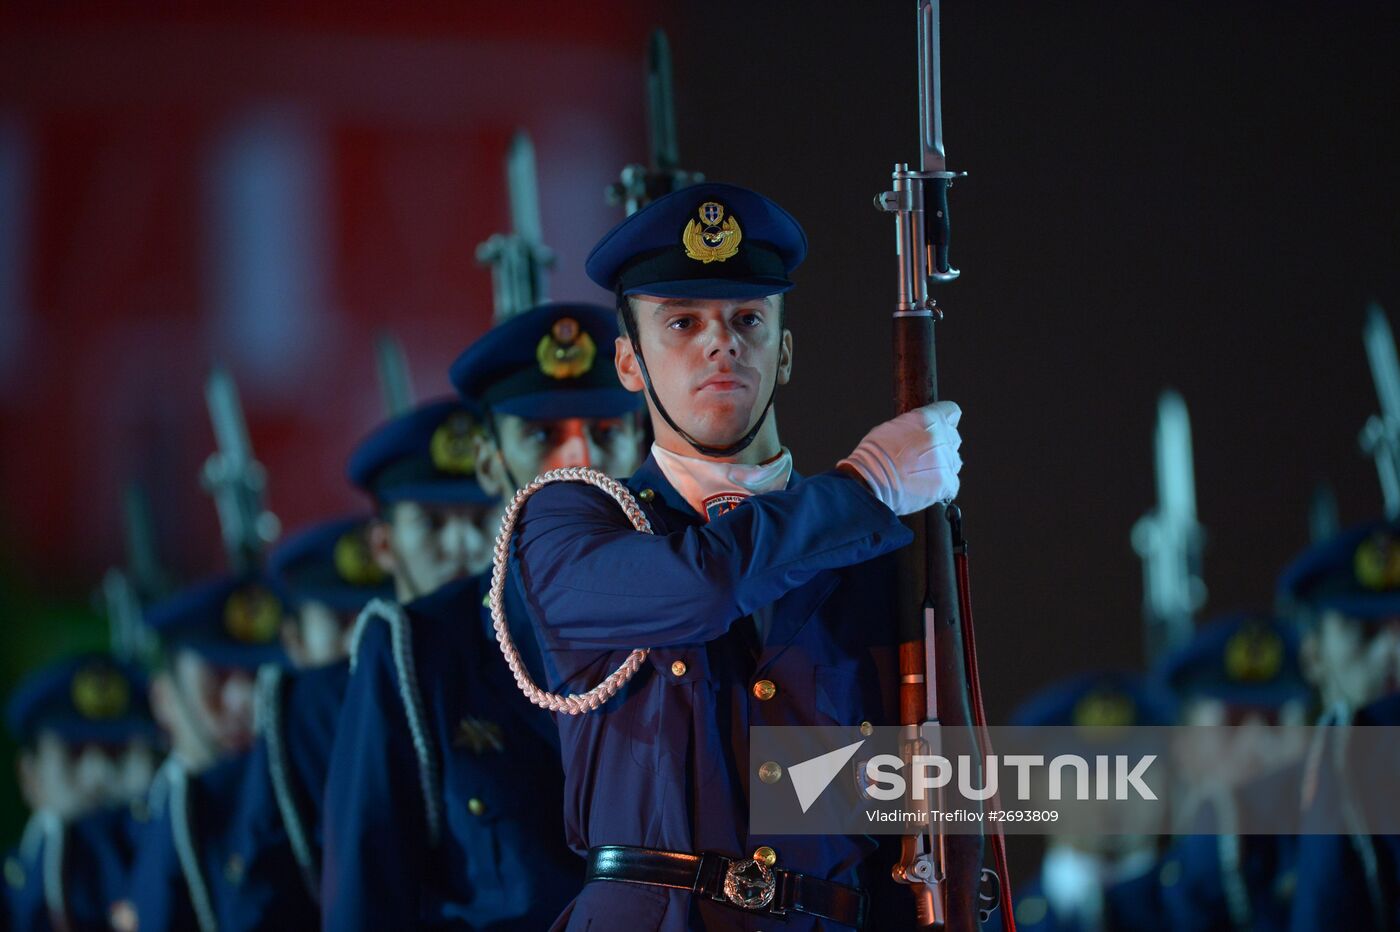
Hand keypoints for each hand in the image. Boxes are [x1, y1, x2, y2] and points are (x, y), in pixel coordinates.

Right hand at [838, 402, 962, 515]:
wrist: (870, 481)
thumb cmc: (873, 456)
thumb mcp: (890, 428)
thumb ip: (913, 427)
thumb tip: (916, 432)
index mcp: (928, 419)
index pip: (951, 411)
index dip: (945, 419)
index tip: (940, 426)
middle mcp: (942, 437)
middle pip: (953, 438)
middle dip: (941, 445)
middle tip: (923, 455)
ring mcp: (946, 461)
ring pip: (954, 461)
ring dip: (942, 466)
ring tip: (920, 474)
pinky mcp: (946, 483)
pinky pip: (952, 484)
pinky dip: (941, 487)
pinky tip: (924, 487)